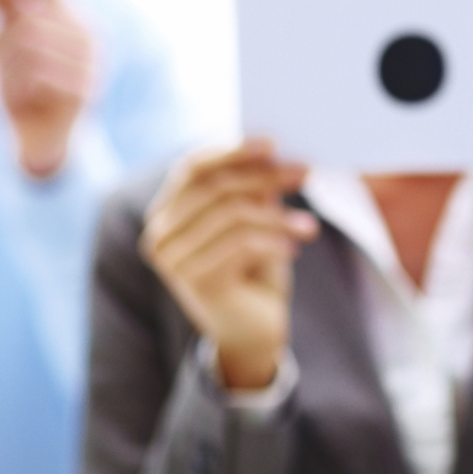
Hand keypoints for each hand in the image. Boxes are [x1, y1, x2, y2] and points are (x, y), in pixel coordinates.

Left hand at [0, 0, 96, 176]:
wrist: (42, 140)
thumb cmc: (21, 88)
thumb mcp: (7, 44)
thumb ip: (8, 13)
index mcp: (72, 17)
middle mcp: (89, 35)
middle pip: (26, 19)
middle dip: (4, 45)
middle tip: (9, 70)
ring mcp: (91, 62)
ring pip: (28, 45)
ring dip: (9, 71)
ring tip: (18, 88)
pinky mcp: (85, 91)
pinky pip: (35, 76)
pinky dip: (19, 91)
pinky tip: (28, 102)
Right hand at [140, 140, 317, 389]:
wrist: (252, 331)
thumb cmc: (253, 269)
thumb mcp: (254, 222)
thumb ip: (253, 190)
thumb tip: (272, 153)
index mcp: (167, 212)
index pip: (192, 168)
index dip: (231, 150)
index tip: (273, 142)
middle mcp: (160, 235)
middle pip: (215, 187)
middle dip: (265, 176)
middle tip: (306, 172)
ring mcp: (173, 261)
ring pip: (232, 215)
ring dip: (280, 216)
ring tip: (311, 226)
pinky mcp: (196, 283)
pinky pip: (240, 244)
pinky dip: (275, 240)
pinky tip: (297, 247)